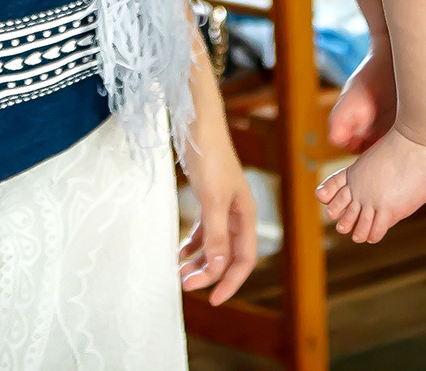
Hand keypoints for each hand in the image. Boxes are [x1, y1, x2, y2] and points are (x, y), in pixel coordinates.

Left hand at [178, 114, 258, 305]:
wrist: (198, 125)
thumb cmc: (210, 158)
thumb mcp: (213, 199)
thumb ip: (217, 234)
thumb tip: (220, 267)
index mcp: (246, 215)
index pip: (244, 259)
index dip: (230, 282)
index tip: (212, 299)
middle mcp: (237, 214)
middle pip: (228, 255)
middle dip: (209, 273)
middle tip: (185, 284)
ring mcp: (222, 207)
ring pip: (214, 245)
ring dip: (199, 261)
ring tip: (179, 273)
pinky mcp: (208, 200)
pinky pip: (203, 231)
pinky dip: (192, 244)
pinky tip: (179, 253)